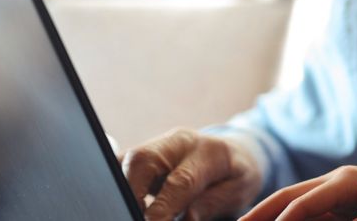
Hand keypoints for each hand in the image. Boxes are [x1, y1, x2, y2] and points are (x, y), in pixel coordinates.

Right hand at [120, 128, 262, 220]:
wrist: (233, 154)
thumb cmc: (236, 175)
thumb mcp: (237, 191)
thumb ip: (211, 204)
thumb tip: (186, 218)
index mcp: (209, 151)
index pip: (180, 180)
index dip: (163, 207)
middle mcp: (179, 142)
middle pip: (143, 160)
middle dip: (131, 192)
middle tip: (133, 216)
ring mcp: (158, 145)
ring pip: (126, 160)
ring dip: (121, 188)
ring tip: (128, 210)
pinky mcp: (143, 154)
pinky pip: (121, 165)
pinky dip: (118, 184)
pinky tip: (124, 202)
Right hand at [239, 165, 356, 220]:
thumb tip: (313, 218)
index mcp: (346, 181)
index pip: (300, 203)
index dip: (277, 219)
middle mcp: (337, 180)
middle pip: (288, 197)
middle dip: (261, 213)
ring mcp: (338, 188)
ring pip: (295, 202)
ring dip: (271, 215)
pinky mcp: (343, 198)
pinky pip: (310, 209)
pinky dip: (292, 216)